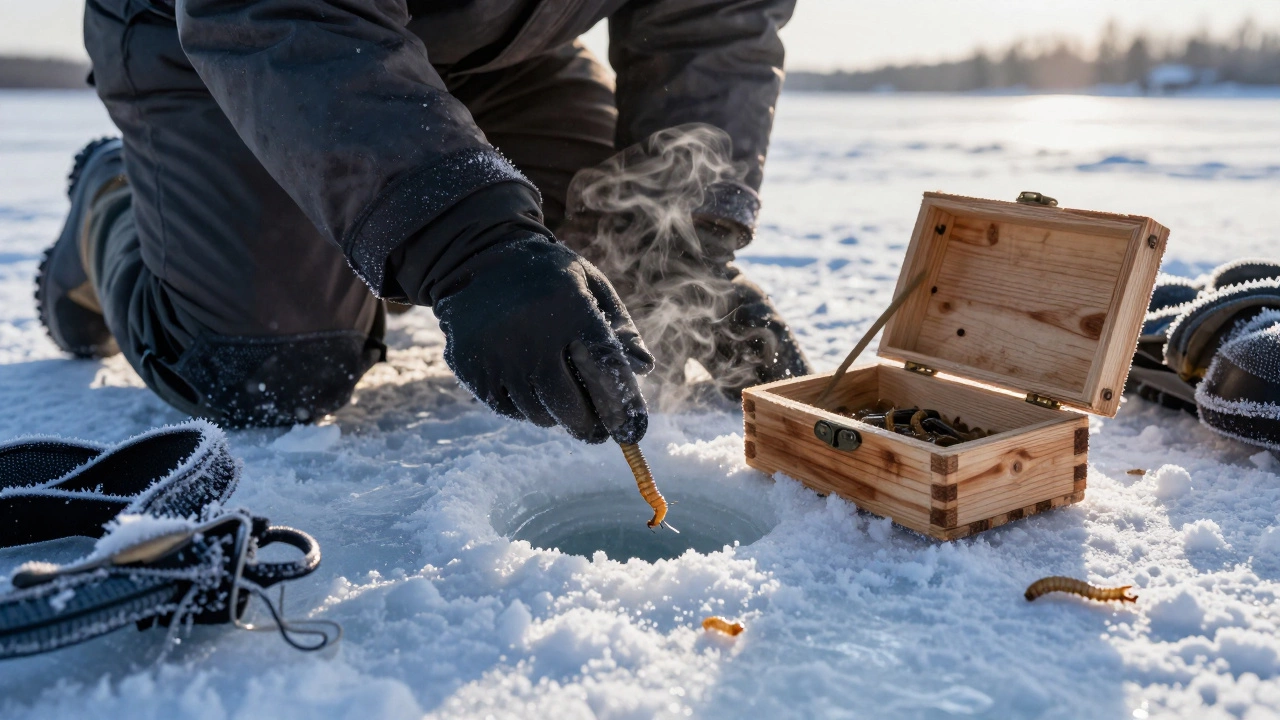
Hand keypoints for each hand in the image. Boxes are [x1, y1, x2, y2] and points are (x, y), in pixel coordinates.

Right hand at [434, 235, 653, 442]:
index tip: (633, 430)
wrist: (479, 259)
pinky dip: (526, 410)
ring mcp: (496, 354)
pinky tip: (533, 392)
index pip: (605, 368)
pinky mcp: (471, 368)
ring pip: (538, 413)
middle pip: (569, 404)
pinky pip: (507, 409)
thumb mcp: (590, 284)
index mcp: (569, 307)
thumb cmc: (549, 276)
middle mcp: (530, 334)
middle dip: (590, 427)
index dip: (623, 406)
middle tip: (599, 434)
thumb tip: (643, 368)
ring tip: (566, 408)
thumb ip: (619, 326)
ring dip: (558, 418)